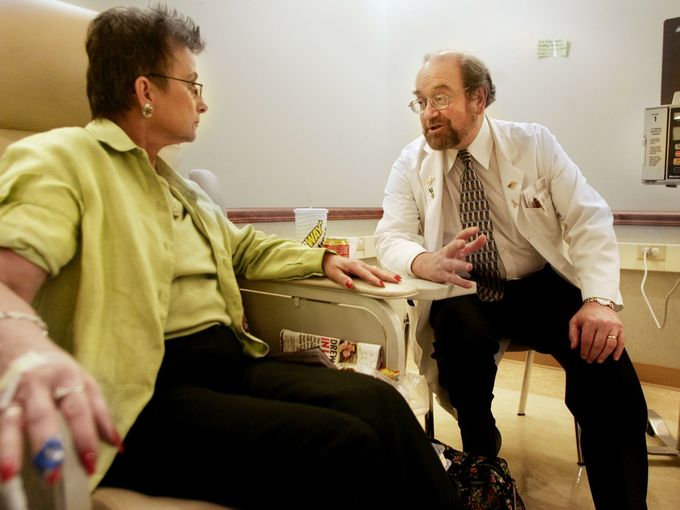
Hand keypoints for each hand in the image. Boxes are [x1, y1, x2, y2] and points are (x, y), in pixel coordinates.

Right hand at [0, 347, 120, 483]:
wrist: (15, 338)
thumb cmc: (56, 367)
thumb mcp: (82, 381)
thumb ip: (99, 412)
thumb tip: (117, 444)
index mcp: (67, 378)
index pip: (79, 411)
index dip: (85, 438)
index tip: (90, 464)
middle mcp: (38, 385)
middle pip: (42, 416)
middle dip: (48, 446)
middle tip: (53, 475)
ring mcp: (11, 391)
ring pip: (9, 421)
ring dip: (10, 448)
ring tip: (9, 473)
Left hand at [322, 253, 399, 288]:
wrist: (329, 259)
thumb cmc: (332, 266)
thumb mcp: (334, 274)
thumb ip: (342, 279)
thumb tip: (350, 285)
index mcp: (354, 266)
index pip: (366, 274)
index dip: (373, 280)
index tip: (381, 285)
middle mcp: (360, 264)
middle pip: (376, 271)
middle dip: (387, 276)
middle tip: (396, 280)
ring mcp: (363, 265)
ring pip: (377, 270)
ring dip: (387, 274)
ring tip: (397, 278)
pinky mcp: (364, 267)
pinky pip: (375, 270)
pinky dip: (383, 273)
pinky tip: (389, 276)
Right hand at [410, 226, 486, 286]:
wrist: (427, 266)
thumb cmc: (446, 256)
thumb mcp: (458, 250)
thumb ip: (473, 245)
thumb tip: (484, 238)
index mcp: (452, 246)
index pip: (459, 236)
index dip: (467, 232)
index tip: (475, 229)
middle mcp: (448, 254)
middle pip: (450, 248)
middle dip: (456, 245)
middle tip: (463, 243)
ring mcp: (445, 264)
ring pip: (452, 265)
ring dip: (460, 265)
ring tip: (469, 266)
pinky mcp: (444, 275)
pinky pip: (453, 279)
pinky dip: (461, 282)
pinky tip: (469, 284)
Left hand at [568, 302, 624, 362]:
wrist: (600, 302)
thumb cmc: (586, 314)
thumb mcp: (575, 321)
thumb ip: (573, 334)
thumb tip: (574, 347)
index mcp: (590, 322)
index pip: (587, 341)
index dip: (585, 351)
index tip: (583, 356)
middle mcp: (603, 324)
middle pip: (598, 345)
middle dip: (593, 355)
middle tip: (590, 360)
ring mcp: (613, 326)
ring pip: (610, 345)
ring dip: (604, 355)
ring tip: (599, 360)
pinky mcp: (621, 327)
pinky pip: (621, 342)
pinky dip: (618, 351)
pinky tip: (614, 358)